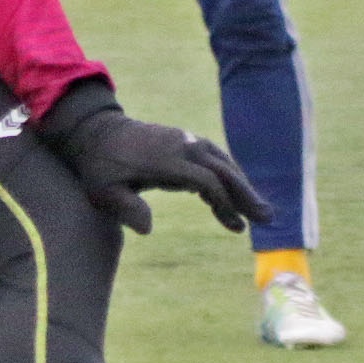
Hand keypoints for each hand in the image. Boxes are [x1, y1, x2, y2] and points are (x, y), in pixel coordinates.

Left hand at [38, 82, 271, 235]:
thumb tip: (147, 229)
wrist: (96, 133)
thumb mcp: (103, 192)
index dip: (223, 202)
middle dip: (246, 195)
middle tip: (267, 219)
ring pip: (223, 164)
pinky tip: (230, 204)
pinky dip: (227, 179)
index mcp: (167, 160)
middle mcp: (183, 147)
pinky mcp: (185, 143)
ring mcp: (186, 142)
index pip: (207, 180)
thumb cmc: (99, 168)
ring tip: (257, 215)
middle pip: (224, 170)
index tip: (236, 224)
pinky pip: (214, 161)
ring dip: (242, 188)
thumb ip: (125, 209)